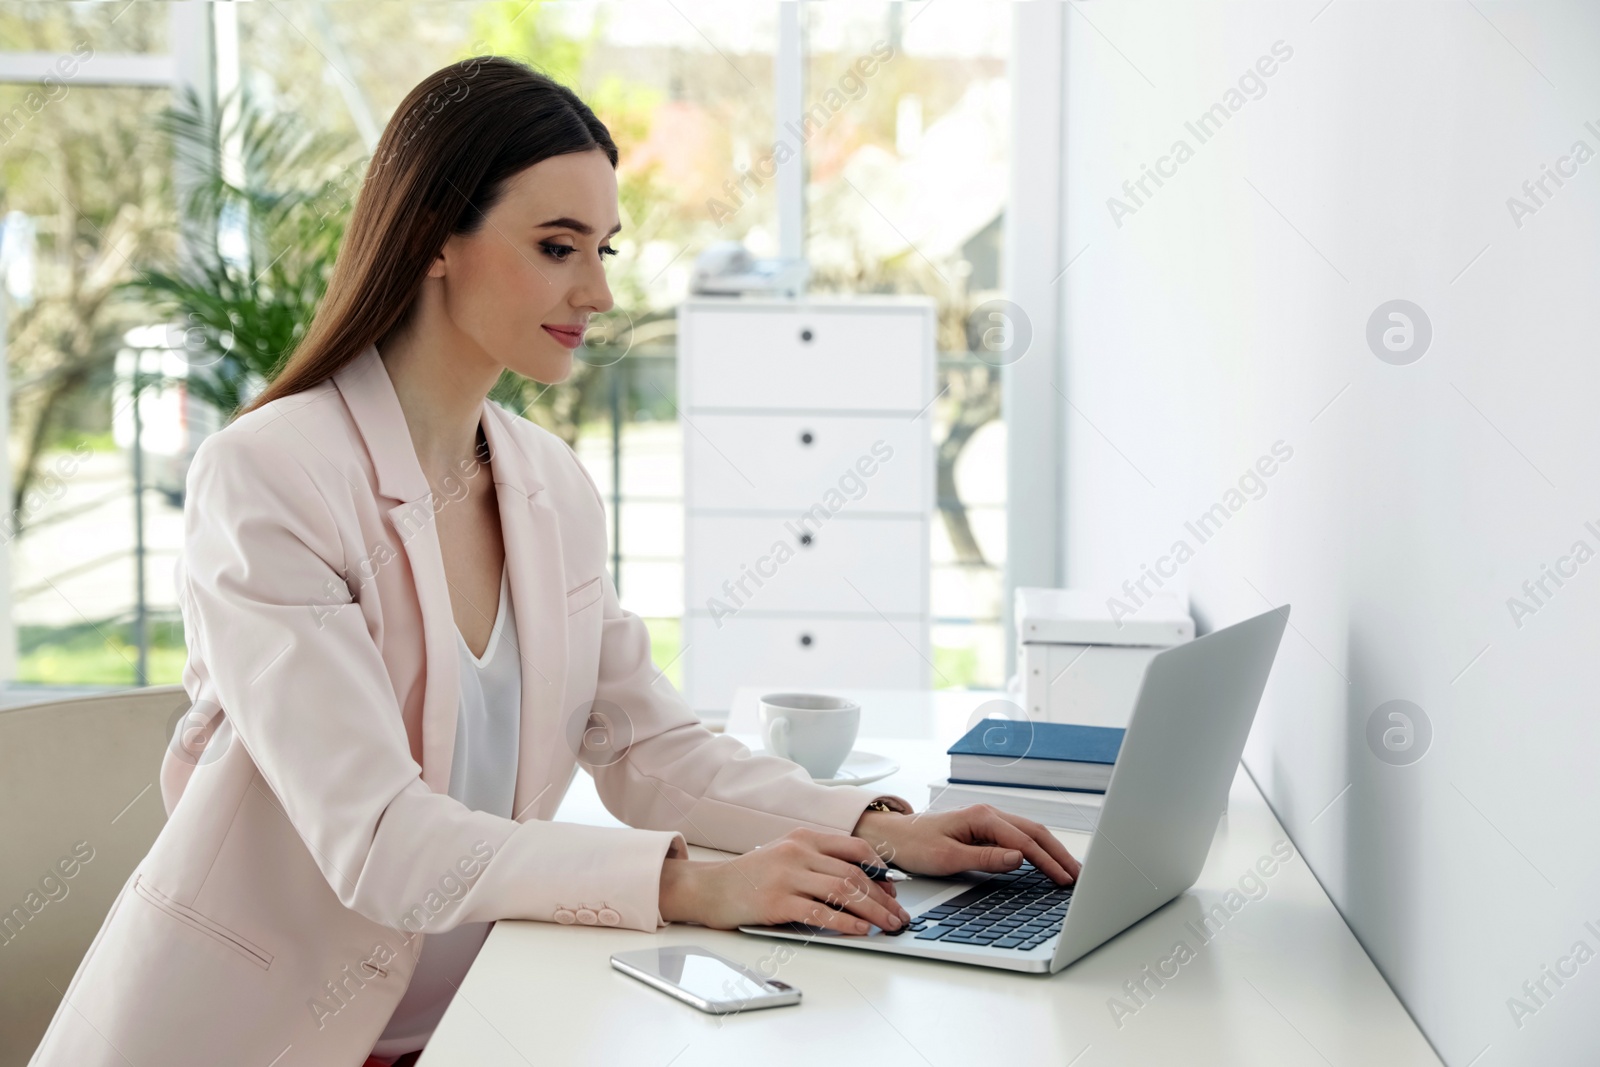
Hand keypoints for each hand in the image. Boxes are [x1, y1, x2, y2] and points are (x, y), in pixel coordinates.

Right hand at [657, 828, 912, 933]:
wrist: (708, 888)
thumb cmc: (749, 876)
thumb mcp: (785, 856)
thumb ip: (817, 862)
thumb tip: (860, 884)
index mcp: (803, 837)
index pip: (854, 848)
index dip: (880, 870)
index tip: (894, 890)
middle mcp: (798, 852)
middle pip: (854, 874)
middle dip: (883, 898)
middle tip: (899, 916)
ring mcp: (787, 876)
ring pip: (843, 891)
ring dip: (873, 911)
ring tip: (889, 926)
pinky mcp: (777, 902)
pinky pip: (820, 912)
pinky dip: (845, 923)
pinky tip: (860, 931)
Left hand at [852, 804, 1082, 884]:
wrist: (894, 836)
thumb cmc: (916, 845)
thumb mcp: (948, 857)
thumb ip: (986, 857)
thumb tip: (1020, 858)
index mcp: (982, 817)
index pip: (1024, 841)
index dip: (1047, 862)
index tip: (1064, 879)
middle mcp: (989, 813)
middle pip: (1035, 832)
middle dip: (1059, 854)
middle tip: (1079, 877)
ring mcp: (988, 819)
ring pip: (1029, 832)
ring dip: (1051, 850)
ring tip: (1070, 870)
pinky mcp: (985, 828)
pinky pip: (1019, 836)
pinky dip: (1037, 848)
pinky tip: (1047, 860)